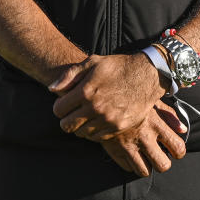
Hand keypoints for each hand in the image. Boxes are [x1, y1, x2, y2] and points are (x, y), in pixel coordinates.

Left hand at [49, 53, 164, 138]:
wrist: (147, 76)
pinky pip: (96, 137)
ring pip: (81, 133)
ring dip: (81, 126)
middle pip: (66, 126)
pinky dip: (94, 131)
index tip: (65, 104)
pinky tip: (98, 119)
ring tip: (87, 115)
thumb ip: (70, 75)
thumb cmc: (118, 67)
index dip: (59, 107)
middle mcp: (95, 107)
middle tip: (73, 112)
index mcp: (86, 91)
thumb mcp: (93, 62)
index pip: (58, 110)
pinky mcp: (117, 127)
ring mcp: (106, 119)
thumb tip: (52, 89)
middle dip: (67, 119)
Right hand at [97, 100, 187, 175]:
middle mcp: (144, 138)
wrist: (103, 100)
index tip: (175, 149)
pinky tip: (131, 153)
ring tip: (145, 157)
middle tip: (160, 156)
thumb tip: (182, 129)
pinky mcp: (115, 152)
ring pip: (145, 171)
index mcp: (156, 124)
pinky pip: (128, 168)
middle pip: (163, 165)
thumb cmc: (131, 98)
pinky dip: (131, 164)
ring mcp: (129, 147)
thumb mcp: (152, 100)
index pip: (177, 147)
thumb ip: (169, 115)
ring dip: (147, 166)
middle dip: (163, 163)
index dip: (179, 151)